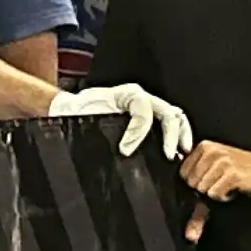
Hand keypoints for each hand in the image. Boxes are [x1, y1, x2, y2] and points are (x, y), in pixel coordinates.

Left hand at [49, 81, 195, 159]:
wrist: (69, 111)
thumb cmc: (74, 113)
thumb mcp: (82, 116)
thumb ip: (96, 127)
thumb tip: (117, 150)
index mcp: (125, 94)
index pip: (142, 108)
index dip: (138, 130)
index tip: (126, 150)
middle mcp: (140, 98)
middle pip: (166, 112)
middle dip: (170, 134)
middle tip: (168, 156)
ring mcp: (148, 107)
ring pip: (174, 116)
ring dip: (181, 135)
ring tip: (181, 154)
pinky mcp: (149, 120)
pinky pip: (170, 124)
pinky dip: (178, 136)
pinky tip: (179, 153)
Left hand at [178, 140, 250, 202]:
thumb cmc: (243, 175)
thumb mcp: (217, 180)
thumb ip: (198, 203)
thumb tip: (190, 235)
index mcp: (204, 146)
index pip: (183, 174)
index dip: (197, 183)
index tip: (214, 177)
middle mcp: (211, 151)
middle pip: (191, 184)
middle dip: (207, 189)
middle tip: (224, 181)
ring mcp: (221, 161)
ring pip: (202, 190)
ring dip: (217, 193)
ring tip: (231, 183)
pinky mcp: (231, 174)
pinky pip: (215, 195)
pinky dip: (225, 196)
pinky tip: (236, 187)